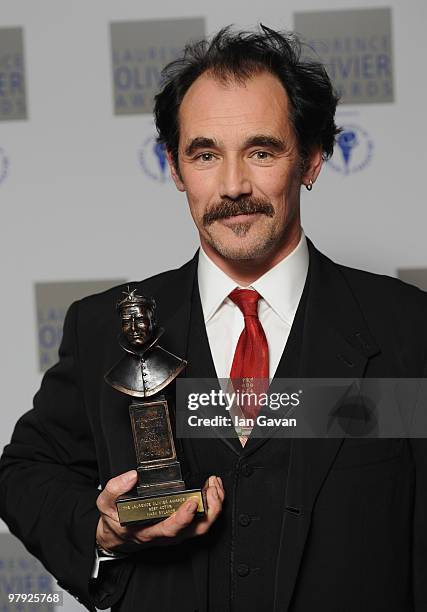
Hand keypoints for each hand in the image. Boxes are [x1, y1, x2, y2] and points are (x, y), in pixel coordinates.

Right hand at [95, 470, 223, 553]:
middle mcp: (166, 534)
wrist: (117, 535)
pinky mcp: (182, 527)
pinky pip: (202, 521)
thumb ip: (114, 488)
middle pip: (195, 529)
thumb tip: (131, 476)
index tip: (191, 501)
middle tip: (212, 488)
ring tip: (215, 485)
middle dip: (209, 509)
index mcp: (148, 530)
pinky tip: (212, 489)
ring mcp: (176, 532)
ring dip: (214, 506)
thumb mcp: (105, 503)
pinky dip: (211, 505)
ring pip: (203, 526)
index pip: (170, 529)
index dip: (184, 518)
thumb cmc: (114, 520)